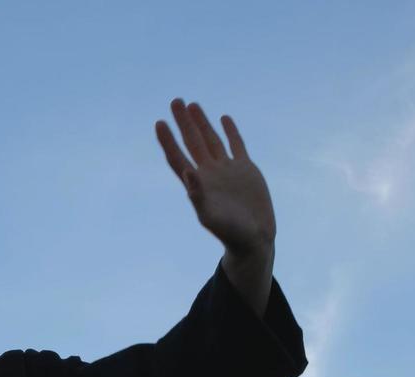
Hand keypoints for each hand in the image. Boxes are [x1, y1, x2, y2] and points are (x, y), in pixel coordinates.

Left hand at [155, 98, 276, 255]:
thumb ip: (197, 194)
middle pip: (192, 142)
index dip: (167, 141)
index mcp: (197, 183)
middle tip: (175, 101)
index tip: (160, 123)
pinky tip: (223, 118)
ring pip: (211, 140)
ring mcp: (227, 169)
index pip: (177, 156)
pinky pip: (236, 145)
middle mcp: (210, 173)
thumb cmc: (229, 232)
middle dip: (183, 123)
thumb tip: (187, 171)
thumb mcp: (210, 216)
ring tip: (192, 105)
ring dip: (201, 122)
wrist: (254, 237)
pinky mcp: (245, 169)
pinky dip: (230, 131)